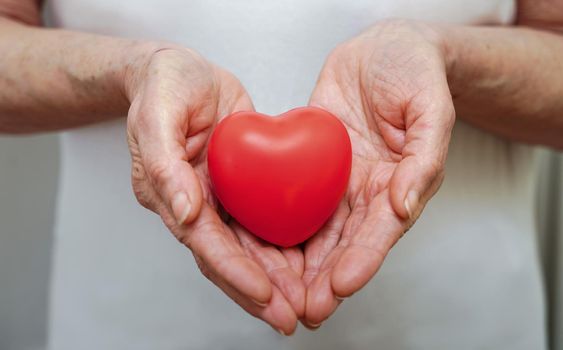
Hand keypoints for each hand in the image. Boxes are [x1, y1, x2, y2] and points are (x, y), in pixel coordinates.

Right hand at [124, 46, 303, 334]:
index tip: (265, 295)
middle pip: (228, 258)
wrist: (184, 74)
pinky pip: (263, 221)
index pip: (204, 242)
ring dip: (275, 280)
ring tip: (305, 305)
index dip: (234, 271)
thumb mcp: (158, 112)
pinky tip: (308, 265)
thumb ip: (164, 164)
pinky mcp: (242, 186)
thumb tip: (184, 213)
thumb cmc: (165, 86)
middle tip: (291, 317)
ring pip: (249, 248)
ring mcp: (220, 198)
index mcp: (168, 192)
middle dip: (259, 292)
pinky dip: (283, 246)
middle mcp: (195, 205)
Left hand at [302, 20, 454, 326]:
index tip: (341, 286)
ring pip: (315, 230)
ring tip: (277, 295)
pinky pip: (291, 196)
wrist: (384, 50)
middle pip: (345, 244)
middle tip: (303, 309)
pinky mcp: (310, 163)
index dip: (362, 261)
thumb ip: (424, 159)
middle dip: (325, 279)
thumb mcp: (431, 109)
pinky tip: (259, 247)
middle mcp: (365, 191)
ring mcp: (336, 180)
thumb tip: (404, 206)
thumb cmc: (415, 72)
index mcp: (399, 184)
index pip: (380, 232)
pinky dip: (277, 224)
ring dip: (298, 266)